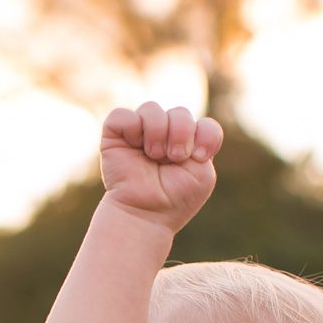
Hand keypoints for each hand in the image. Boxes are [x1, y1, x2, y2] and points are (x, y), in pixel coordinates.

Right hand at [99, 102, 223, 232]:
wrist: (145, 214)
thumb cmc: (174, 199)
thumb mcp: (202, 173)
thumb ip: (206, 141)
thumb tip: (184, 121)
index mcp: (187, 144)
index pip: (204, 124)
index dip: (206, 135)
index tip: (199, 157)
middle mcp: (164, 135)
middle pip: (180, 113)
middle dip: (181, 134)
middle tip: (173, 158)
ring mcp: (140, 133)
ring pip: (151, 109)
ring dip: (157, 132)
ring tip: (153, 155)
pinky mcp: (115, 134)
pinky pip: (122, 114)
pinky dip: (132, 128)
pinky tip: (134, 147)